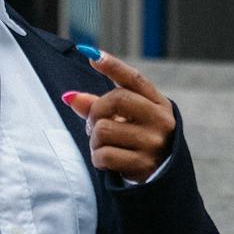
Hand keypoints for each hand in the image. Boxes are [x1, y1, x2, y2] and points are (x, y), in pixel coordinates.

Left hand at [60, 50, 176, 180]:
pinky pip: (104, 155)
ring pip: (104, 129)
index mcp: (158, 104)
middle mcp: (160, 120)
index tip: (92, 54)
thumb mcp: (127, 121)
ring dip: (95, 140)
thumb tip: (70, 97)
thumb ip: (100, 107)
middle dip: (95, 112)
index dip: (113, 65)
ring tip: (103, 146)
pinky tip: (106, 161)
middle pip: (116, 100)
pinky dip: (98, 158)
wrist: (163, 179)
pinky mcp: (143, 164)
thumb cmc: (139, 142)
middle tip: (94, 125)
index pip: (134, 79)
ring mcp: (153, 142)